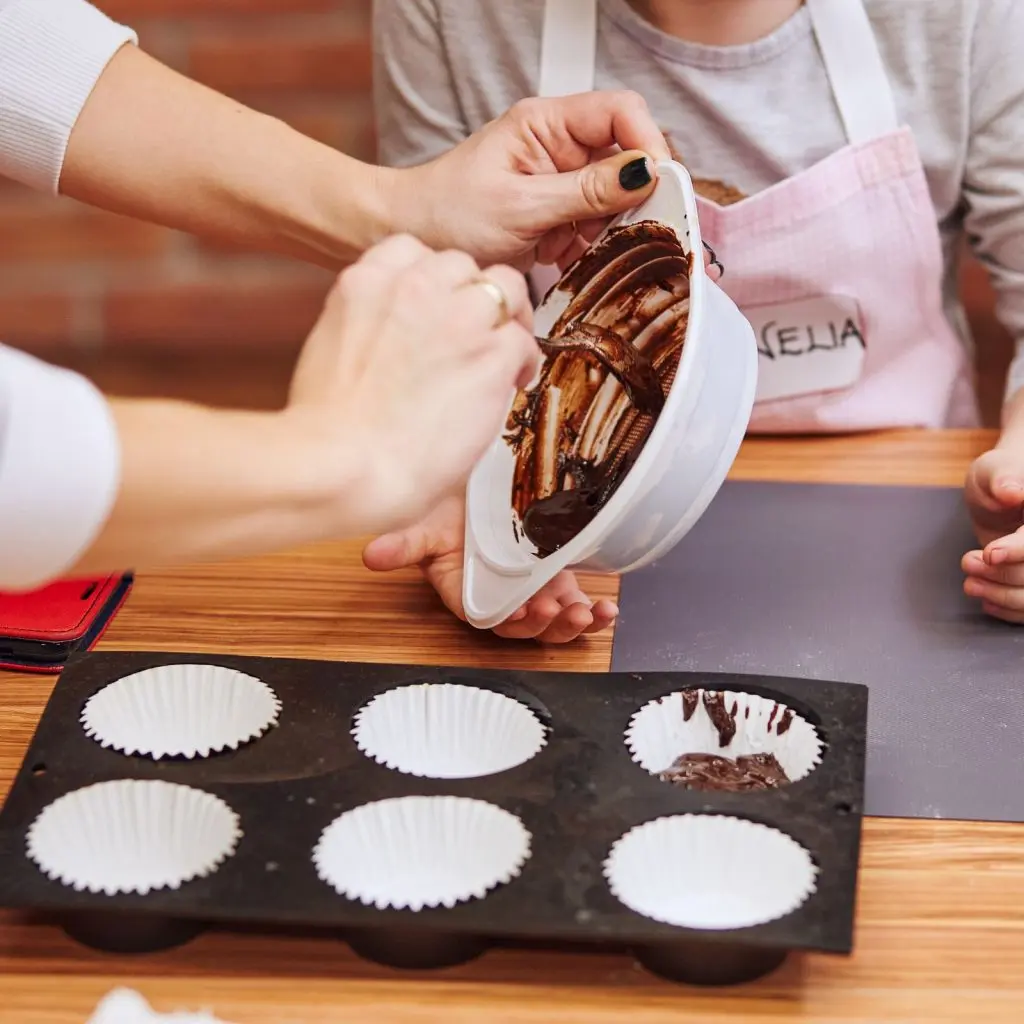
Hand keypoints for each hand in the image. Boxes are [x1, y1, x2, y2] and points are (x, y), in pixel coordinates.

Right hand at [287, 235, 538, 534]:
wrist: (345, 468)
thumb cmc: (328, 432)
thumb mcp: (329, 352)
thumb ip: (368, 328)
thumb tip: (391, 343)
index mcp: (366, 285)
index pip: (413, 251)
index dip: (433, 281)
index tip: (439, 305)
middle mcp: (414, 289)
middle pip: (463, 265)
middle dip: (472, 297)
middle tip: (476, 332)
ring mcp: (457, 319)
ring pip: (507, 289)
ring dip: (507, 319)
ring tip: (503, 353)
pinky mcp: (490, 356)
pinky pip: (523, 342)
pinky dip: (523, 362)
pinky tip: (512, 384)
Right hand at [362, 496, 618, 642]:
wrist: (476, 491)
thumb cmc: (448, 511)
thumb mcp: (427, 524)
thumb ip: (405, 544)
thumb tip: (371, 554)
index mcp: (468, 594)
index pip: (487, 617)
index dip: (506, 620)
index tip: (523, 613)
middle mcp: (501, 600)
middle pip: (524, 628)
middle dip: (545, 625)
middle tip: (562, 612)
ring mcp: (530, 593)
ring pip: (552, 623)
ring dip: (572, 624)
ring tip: (591, 615)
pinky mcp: (554, 582)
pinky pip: (574, 606)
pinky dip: (594, 614)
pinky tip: (610, 610)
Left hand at [394, 91, 671, 269]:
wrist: (411, 239)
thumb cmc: (447, 213)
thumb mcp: (520, 207)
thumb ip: (585, 192)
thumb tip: (645, 173)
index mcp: (546, 123)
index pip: (621, 112)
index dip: (647, 145)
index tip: (657, 187)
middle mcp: (558, 144)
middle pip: (624, 158)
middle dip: (622, 200)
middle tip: (608, 231)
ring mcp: (558, 179)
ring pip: (613, 199)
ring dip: (599, 230)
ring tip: (562, 246)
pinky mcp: (555, 211)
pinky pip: (592, 226)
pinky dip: (582, 246)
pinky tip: (553, 255)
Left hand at [962, 446, 1023, 621]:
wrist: (1003, 493)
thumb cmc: (1000, 477)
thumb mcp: (995, 469)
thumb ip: (1004, 478)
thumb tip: (1011, 491)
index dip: (1019, 550)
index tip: (990, 553)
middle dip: (1004, 573)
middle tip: (968, 561)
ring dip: (1004, 596)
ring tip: (970, 584)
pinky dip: (1010, 610)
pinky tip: (986, 601)